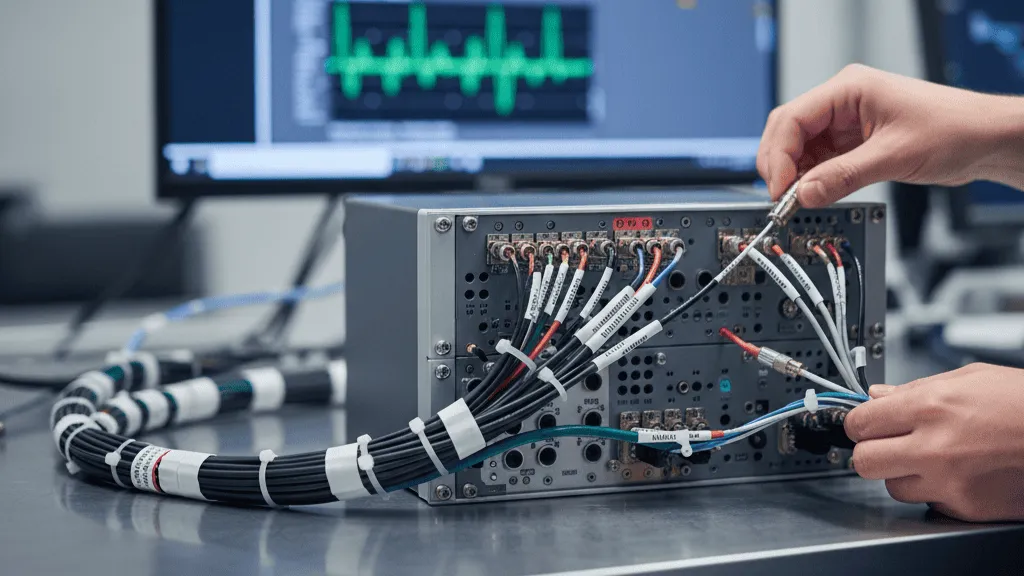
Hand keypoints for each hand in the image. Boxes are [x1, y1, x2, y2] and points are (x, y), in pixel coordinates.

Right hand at [758, 64, 1023, 206]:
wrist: (986, 140)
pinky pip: (819, 163)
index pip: (793, 119)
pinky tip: (814, 195)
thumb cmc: (954, 129)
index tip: (781, 189)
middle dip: (780, 166)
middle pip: (788, 132)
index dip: (779, 156)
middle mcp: (842, 104)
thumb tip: (804, 194)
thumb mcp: (893, 156)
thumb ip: (843, 176)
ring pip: (799, 150)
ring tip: (798, 201)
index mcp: (848, 89)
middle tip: (782, 198)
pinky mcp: (852, 144)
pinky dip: (811, 181)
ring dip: (794, 177)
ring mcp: (845, 124)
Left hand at [844, 363, 1023, 521]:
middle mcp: (934, 447)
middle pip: (863, 461)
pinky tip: (957, 473)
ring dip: (903, 474)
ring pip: (893, 487)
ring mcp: (949, 482)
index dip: (859, 421)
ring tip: (930, 458)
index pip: (860, 422)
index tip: (863, 422)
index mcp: (929, 407)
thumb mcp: (969, 378)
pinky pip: (929, 503)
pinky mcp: (967, 507)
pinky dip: (936, 491)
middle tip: (886, 443)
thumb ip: (915, 389)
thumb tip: (878, 395)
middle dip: (870, 451)